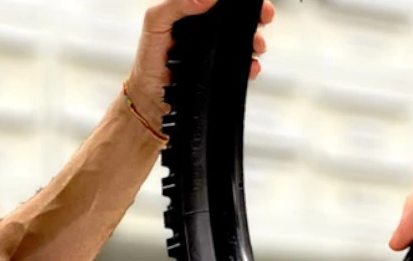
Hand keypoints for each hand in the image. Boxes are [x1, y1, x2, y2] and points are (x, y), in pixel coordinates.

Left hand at [127, 0, 275, 138]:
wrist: (152, 99)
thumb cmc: (149, 59)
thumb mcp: (155, 23)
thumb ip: (176, 5)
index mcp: (191, 13)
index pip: (219, 2)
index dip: (236, 1)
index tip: (249, 0)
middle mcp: (207, 31)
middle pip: (238, 18)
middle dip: (256, 16)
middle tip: (264, 16)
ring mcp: (217, 52)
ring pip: (245, 41)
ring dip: (256, 40)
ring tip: (256, 45)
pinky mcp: (223, 72)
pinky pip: (244, 66)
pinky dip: (252, 66)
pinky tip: (250, 66)